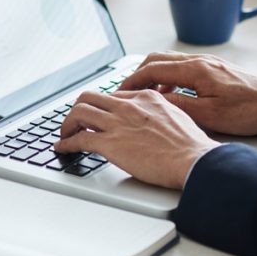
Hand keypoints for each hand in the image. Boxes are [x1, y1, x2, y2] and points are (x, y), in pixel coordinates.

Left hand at [54, 90, 219, 188]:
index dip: (101, 107)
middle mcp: (128, 106)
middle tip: (75, 122)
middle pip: (89, 98)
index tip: (96, 115)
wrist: (194, 160)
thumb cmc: (191, 146)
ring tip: (65, 134)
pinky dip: (66, 143)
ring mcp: (117, 123)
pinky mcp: (110, 144)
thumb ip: (159, 113)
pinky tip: (62, 148)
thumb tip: (152, 122)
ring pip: (78, 113)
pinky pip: (79, 139)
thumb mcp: (177, 117)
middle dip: (78, 110)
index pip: (112, 96)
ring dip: (67, 124)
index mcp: (145, 97)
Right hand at [118, 52, 256, 135]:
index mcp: (196, 69)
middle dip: (137, 74)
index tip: (118, 92)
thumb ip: (179, 104)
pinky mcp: (216, 68)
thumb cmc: (251, 110)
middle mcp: (200, 61)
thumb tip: (154, 100)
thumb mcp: (210, 114)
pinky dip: (169, 77)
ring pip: (169, 62)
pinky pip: (183, 67)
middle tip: (125, 92)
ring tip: (145, 95)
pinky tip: (172, 95)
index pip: (152, 69)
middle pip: (157, 59)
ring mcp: (209, 62)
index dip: (131, 80)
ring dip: (153, 76)